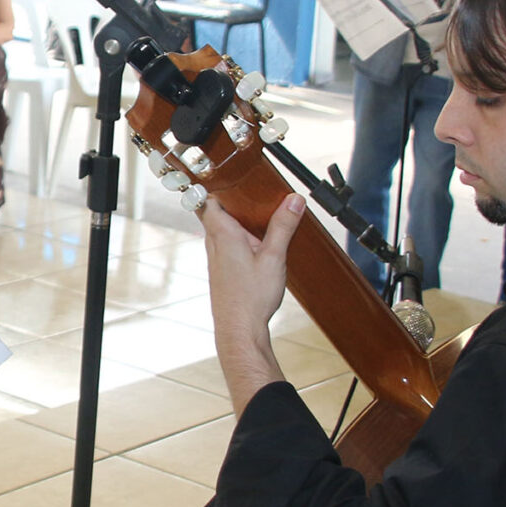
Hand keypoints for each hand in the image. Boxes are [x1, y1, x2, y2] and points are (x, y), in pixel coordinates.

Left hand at [203, 191, 301, 329]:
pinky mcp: (221, 268)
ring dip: (238, 221)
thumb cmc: (251, 297)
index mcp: (222, 233)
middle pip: (217, 211)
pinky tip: (258, 244)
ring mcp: (215, 257)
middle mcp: (213, 242)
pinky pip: (226, 243)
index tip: (236, 177)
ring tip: (262, 218)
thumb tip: (294, 200)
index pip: (211, 198)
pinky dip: (239, 237)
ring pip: (221, 228)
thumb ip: (283, 226)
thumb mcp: (274, 257)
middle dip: (236, 202)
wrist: (239, 328)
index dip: (221, 185)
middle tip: (258, 197)